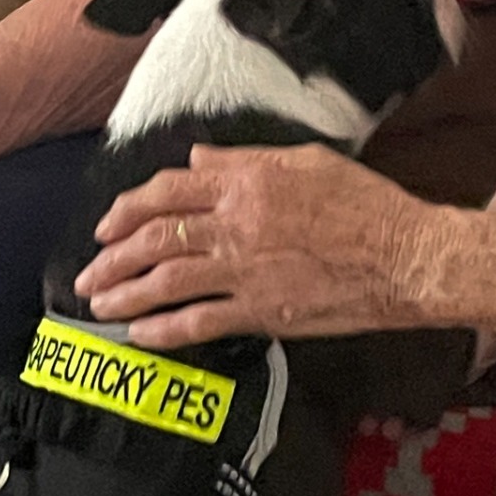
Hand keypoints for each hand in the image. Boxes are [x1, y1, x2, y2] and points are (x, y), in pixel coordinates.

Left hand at [75, 143, 439, 350]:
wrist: (406, 257)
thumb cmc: (368, 206)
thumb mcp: (307, 161)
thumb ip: (246, 160)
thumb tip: (199, 160)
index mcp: (248, 182)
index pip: (169, 189)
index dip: (129, 206)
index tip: (108, 222)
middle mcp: (238, 224)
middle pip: (156, 237)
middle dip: (112, 255)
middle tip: (89, 272)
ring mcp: (247, 271)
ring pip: (166, 280)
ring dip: (125, 292)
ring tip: (99, 303)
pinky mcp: (262, 311)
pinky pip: (199, 322)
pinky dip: (164, 330)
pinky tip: (141, 335)